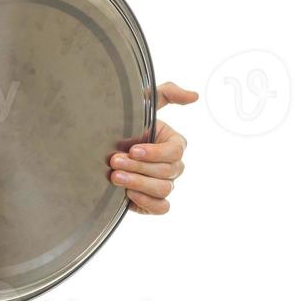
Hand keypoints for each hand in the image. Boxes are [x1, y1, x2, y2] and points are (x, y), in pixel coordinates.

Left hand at [108, 81, 198, 214]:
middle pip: (166, 172)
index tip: (133, 149)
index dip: (155, 152)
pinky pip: (161, 208)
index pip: (174, 152)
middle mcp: (173, 167)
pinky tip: (128, 195)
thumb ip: (168, 93)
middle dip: (138, 167)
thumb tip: (194, 96)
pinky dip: (147, 203)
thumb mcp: (145, 101)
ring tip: (115, 177)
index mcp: (175, 144)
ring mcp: (164, 184)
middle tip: (115, 161)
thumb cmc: (128, 122)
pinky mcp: (153, 201)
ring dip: (138, 184)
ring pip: (163, 190)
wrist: (106, 144)